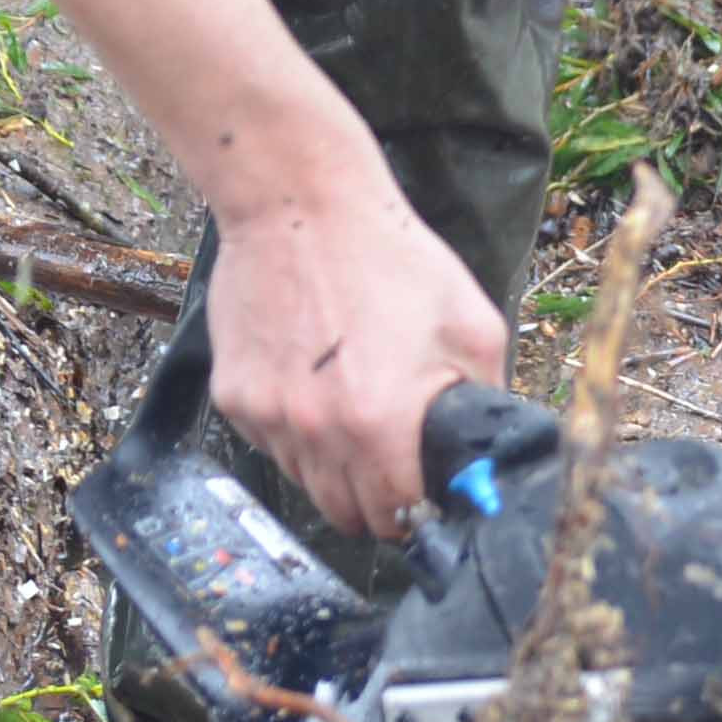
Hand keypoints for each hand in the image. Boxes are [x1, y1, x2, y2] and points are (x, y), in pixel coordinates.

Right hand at [203, 185, 503, 536]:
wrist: (300, 206)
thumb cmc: (390, 258)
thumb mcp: (471, 326)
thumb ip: (485, 400)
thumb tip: (488, 452)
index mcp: (380, 423)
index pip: (396, 514)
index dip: (418, 512)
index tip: (424, 498)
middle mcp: (316, 431)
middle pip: (344, 513)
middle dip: (376, 503)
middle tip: (392, 467)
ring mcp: (267, 416)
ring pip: (304, 482)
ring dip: (332, 470)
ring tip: (353, 414)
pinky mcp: (233, 397)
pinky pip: (269, 444)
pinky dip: (294, 434)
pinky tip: (315, 387)